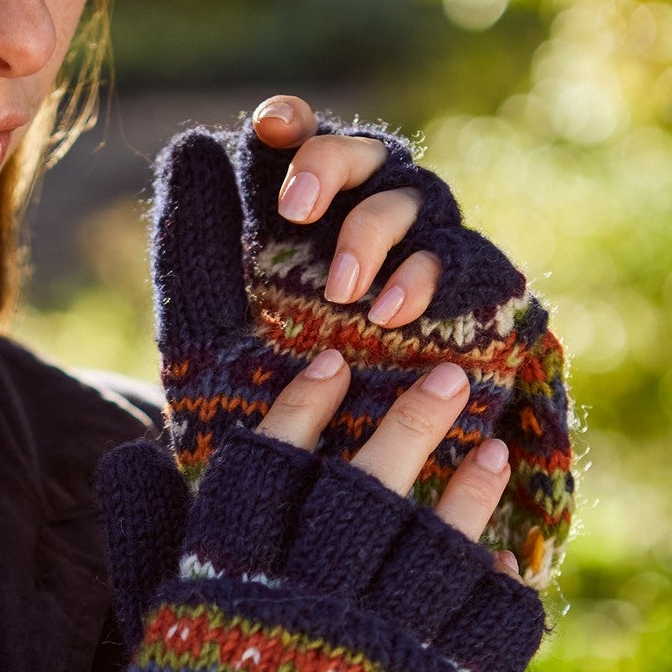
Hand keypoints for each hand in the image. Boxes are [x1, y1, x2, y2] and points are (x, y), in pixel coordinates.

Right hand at [89, 414, 544, 671]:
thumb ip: (150, 561)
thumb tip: (131, 457)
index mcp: (221, 610)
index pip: (261, 476)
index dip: (297, 413)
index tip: (326, 366)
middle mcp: (303, 627)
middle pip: (364, 494)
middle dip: (407, 425)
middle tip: (449, 376)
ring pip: (440, 552)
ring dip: (473, 496)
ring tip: (498, 452)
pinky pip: (494, 635)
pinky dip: (507, 595)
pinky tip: (509, 573)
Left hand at [151, 103, 573, 587]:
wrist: (311, 543)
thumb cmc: (251, 440)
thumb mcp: (209, 349)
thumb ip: (199, 260)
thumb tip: (191, 148)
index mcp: (308, 236)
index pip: (309, 154)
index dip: (297, 130)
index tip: (265, 128)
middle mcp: (373, 244)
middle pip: (372, 162)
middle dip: (336, 173)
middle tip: (294, 211)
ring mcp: (431, 278)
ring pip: (423, 208)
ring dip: (381, 236)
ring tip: (350, 292)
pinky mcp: (480, 322)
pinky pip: (477, 272)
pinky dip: (438, 281)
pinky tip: (397, 314)